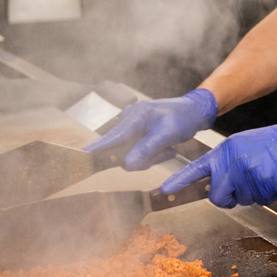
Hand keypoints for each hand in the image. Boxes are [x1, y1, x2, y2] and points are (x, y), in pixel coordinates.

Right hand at [85, 89, 217, 169]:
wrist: (194, 111)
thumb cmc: (184, 118)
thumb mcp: (169, 133)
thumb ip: (148, 148)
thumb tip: (126, 165)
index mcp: (135, 115)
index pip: (113, 136)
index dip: (98, 149)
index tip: (82, 159)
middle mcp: (129, 119)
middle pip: (122, 149)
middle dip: (142, 156)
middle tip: (165, 149)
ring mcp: (131, 127)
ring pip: (131, 154)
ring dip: (150, 156)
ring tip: (168, 147)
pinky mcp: (136, 134)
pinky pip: (137, 153)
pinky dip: (151, 154)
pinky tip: (165, 148)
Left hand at [161, 120, 276, 207]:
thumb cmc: (270, 143)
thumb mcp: (240, 146)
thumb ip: (225, 162)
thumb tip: (214, 183)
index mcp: (224, 151)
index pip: (196, 169)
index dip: (179, 181)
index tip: (164, 191)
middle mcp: (231, 161)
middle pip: (216, 196)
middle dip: (227, 198)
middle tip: (241, 188)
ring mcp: (246, 172)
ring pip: (240, 200)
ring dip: (251, 195)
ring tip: (262, 175)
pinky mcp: (262, 182)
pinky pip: (259, 201)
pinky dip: (266, 195)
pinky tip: (272, 179)